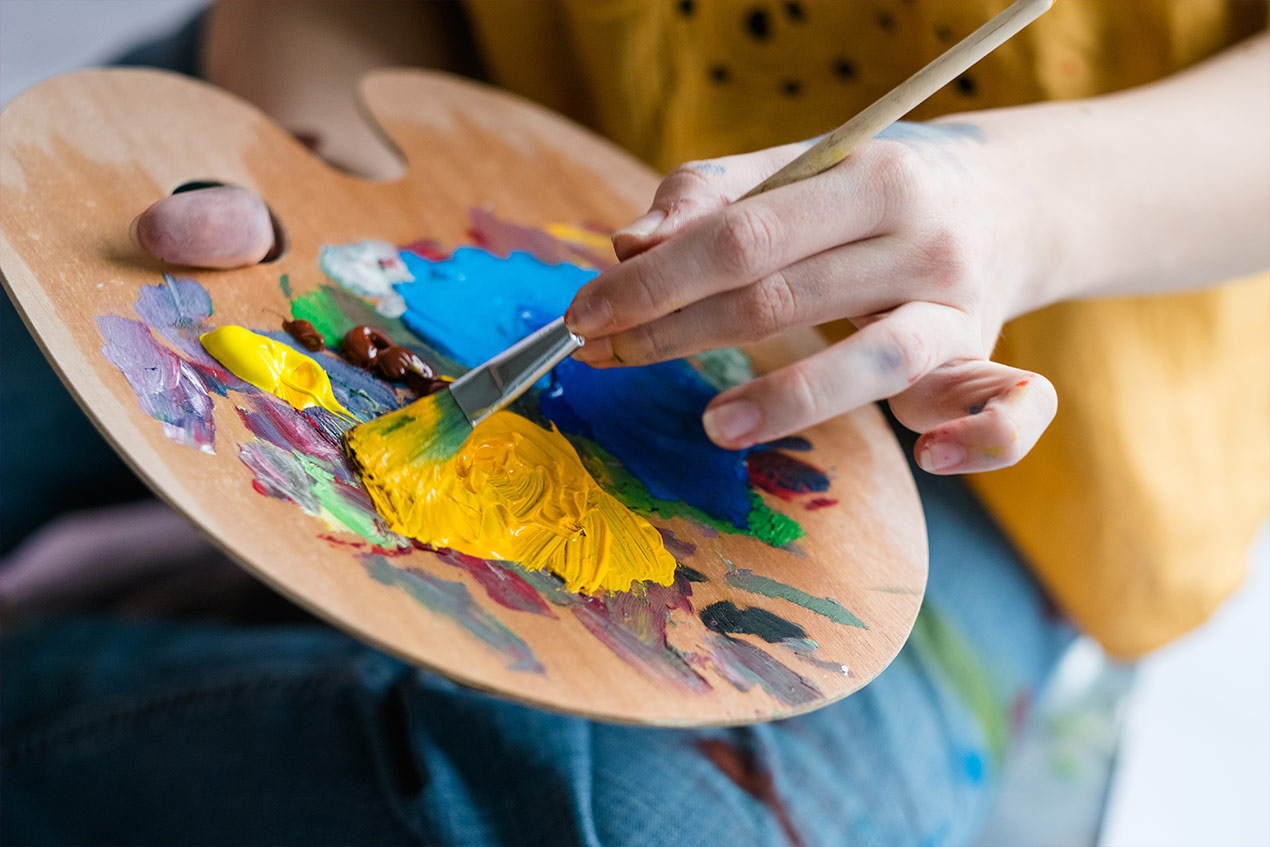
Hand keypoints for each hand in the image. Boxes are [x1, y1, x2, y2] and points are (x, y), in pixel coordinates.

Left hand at [564, 123, 1057, 473]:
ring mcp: (964, 310)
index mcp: (875, 178)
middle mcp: (926, 243)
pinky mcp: (986, 364)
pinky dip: (984, 438)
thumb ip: (712, 197)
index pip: (746, 234)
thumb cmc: (872, 190)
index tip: (587, 313)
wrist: (1004, 201)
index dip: (657, 279)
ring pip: (878, 359)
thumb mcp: (799, 169)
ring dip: (790, 396)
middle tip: (607, 358)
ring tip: (713, 425)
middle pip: (786, 295)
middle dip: (679, 331)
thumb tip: (627, 245)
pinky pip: (1011, 412)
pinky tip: (930, 458)